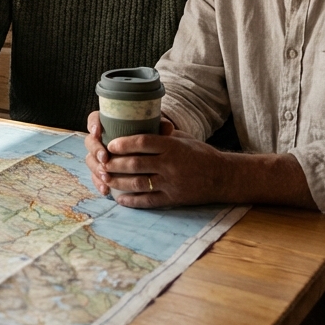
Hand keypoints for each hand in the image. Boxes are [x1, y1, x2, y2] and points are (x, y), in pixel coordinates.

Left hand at [83, 110, 226, 208]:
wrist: (223, 177)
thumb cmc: (200, 154)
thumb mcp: (183, 138)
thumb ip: (162, 134)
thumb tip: (138, 124)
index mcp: (172, 146)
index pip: (142, 142)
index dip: (123, 144)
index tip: (110, 144)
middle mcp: (170, 164)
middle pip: (135, 164)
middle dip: (114, 164)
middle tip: (102, 163)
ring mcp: (171, 183)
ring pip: (138, 183)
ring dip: (118, 182)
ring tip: (106, 179)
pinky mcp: (173, 199)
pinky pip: (148, 201)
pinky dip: (131, 200)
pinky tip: (119, 198)